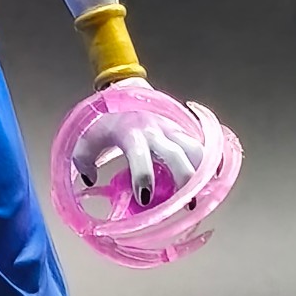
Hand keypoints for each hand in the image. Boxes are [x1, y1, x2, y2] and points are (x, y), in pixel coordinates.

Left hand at [71, 79, 203, 204]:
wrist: (125, 91)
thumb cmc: (106, 120)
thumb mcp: (87, 138)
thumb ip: (83, 160)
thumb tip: (91, 181)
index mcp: (131, 132)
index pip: (139, 155)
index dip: (143, 176)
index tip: (145, 198)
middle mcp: (156, 130)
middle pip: (178, 153)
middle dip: (184, 179)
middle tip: (185, 204)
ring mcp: (173, 129)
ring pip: (196, 148)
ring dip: (202, 173)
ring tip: (199, 196)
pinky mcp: (183, 130)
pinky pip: (201, 145)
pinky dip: (209, 163)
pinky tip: (211, 182)